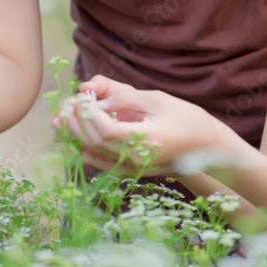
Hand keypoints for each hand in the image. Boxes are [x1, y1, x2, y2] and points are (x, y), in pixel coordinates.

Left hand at [53, 74, 235, 175]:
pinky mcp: (131, 170)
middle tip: (66, 103)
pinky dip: (81, 151)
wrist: (208, 149)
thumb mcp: (158, 99)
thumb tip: (98, 100)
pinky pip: (100, 163)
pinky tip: (67, 141)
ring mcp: (132, 168)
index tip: (82, 96)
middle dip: (76, 122)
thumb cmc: (187, 119)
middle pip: (95, 143)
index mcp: (145, 141)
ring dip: (72, 137)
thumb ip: (126, 98)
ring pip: (93, 155)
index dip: (88, 113)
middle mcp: (136, 159)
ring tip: (58, 119)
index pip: (105, 130)